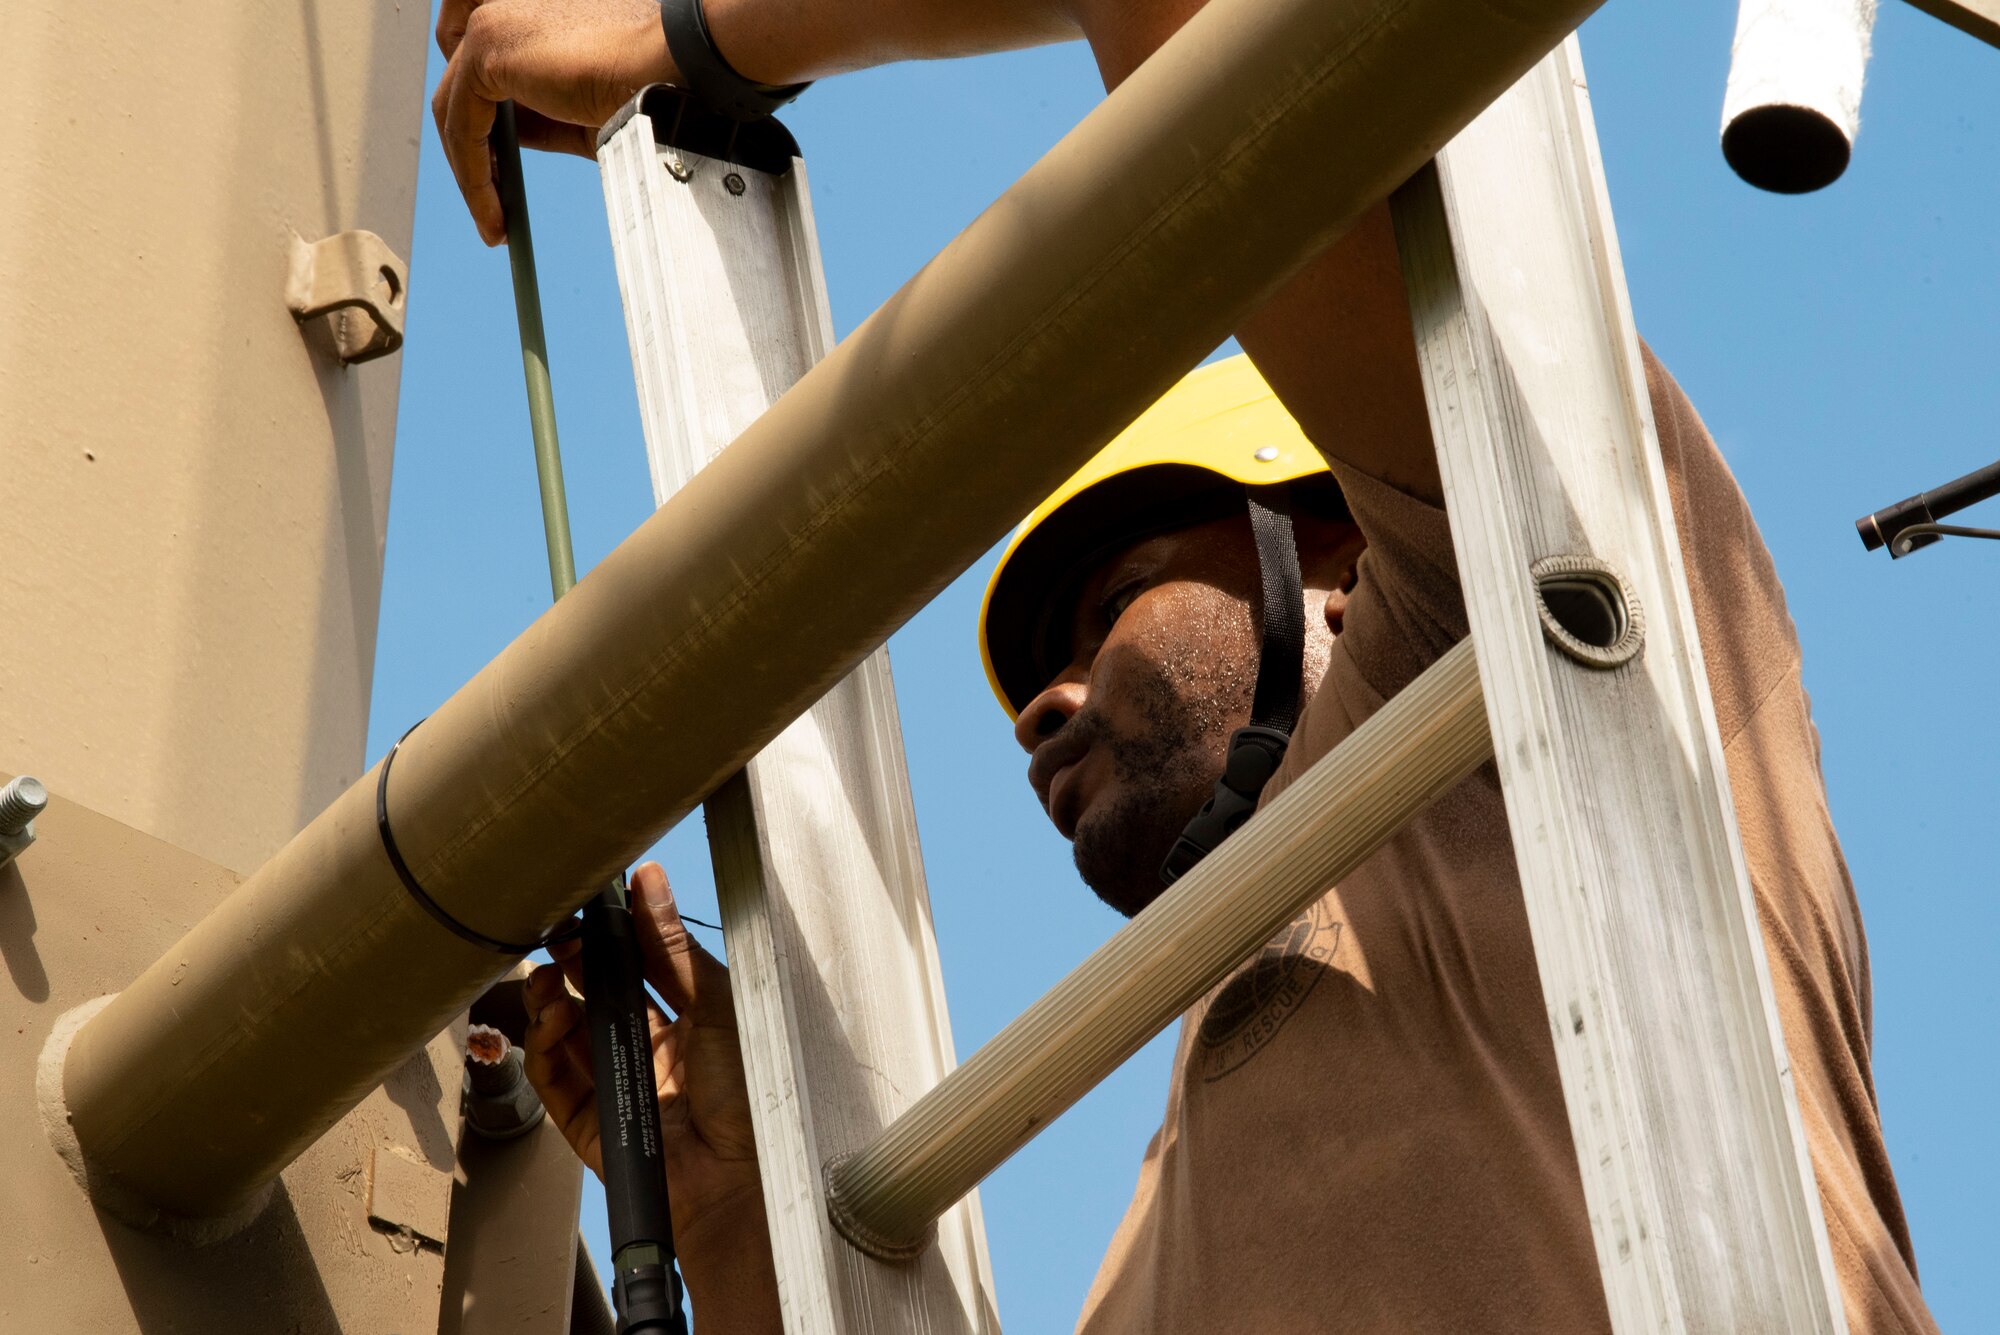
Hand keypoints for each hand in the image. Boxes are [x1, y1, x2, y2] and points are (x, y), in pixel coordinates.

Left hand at [432, 0, 674, 243]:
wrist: (675, 70)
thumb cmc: (650, 83)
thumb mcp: (581, 109)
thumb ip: (539, 117)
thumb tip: (504, 148)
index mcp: (529, 12)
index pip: (485, 69)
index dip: (485, 121)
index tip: (500, 173)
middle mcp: (503, 8)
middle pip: (461, 90)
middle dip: (473, 153)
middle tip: (493, 206)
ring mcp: (491, 23)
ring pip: (455, 111)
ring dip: (472, 174)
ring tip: (496, 223)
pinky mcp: (487, 48)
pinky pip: (462, 126)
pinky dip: (474, 176)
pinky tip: (495, 212)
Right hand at [523, 862, 779, 1326]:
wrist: (737, 1182)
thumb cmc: (747, 1095)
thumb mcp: (716, 1004)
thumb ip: (674, 946)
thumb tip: (649, 881)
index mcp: (689, 1021)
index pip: (641, 966)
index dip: (614, 936)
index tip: (593, 905)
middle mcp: (651, 1050)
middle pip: (597, 996)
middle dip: (575, 963)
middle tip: (560, 936)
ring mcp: (618, 1085)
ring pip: (568, 1034)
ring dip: (551, 1000)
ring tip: (547, 975)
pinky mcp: (590, 1121)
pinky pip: (555, 1079)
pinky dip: (544, 1046)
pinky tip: (551, 1018)